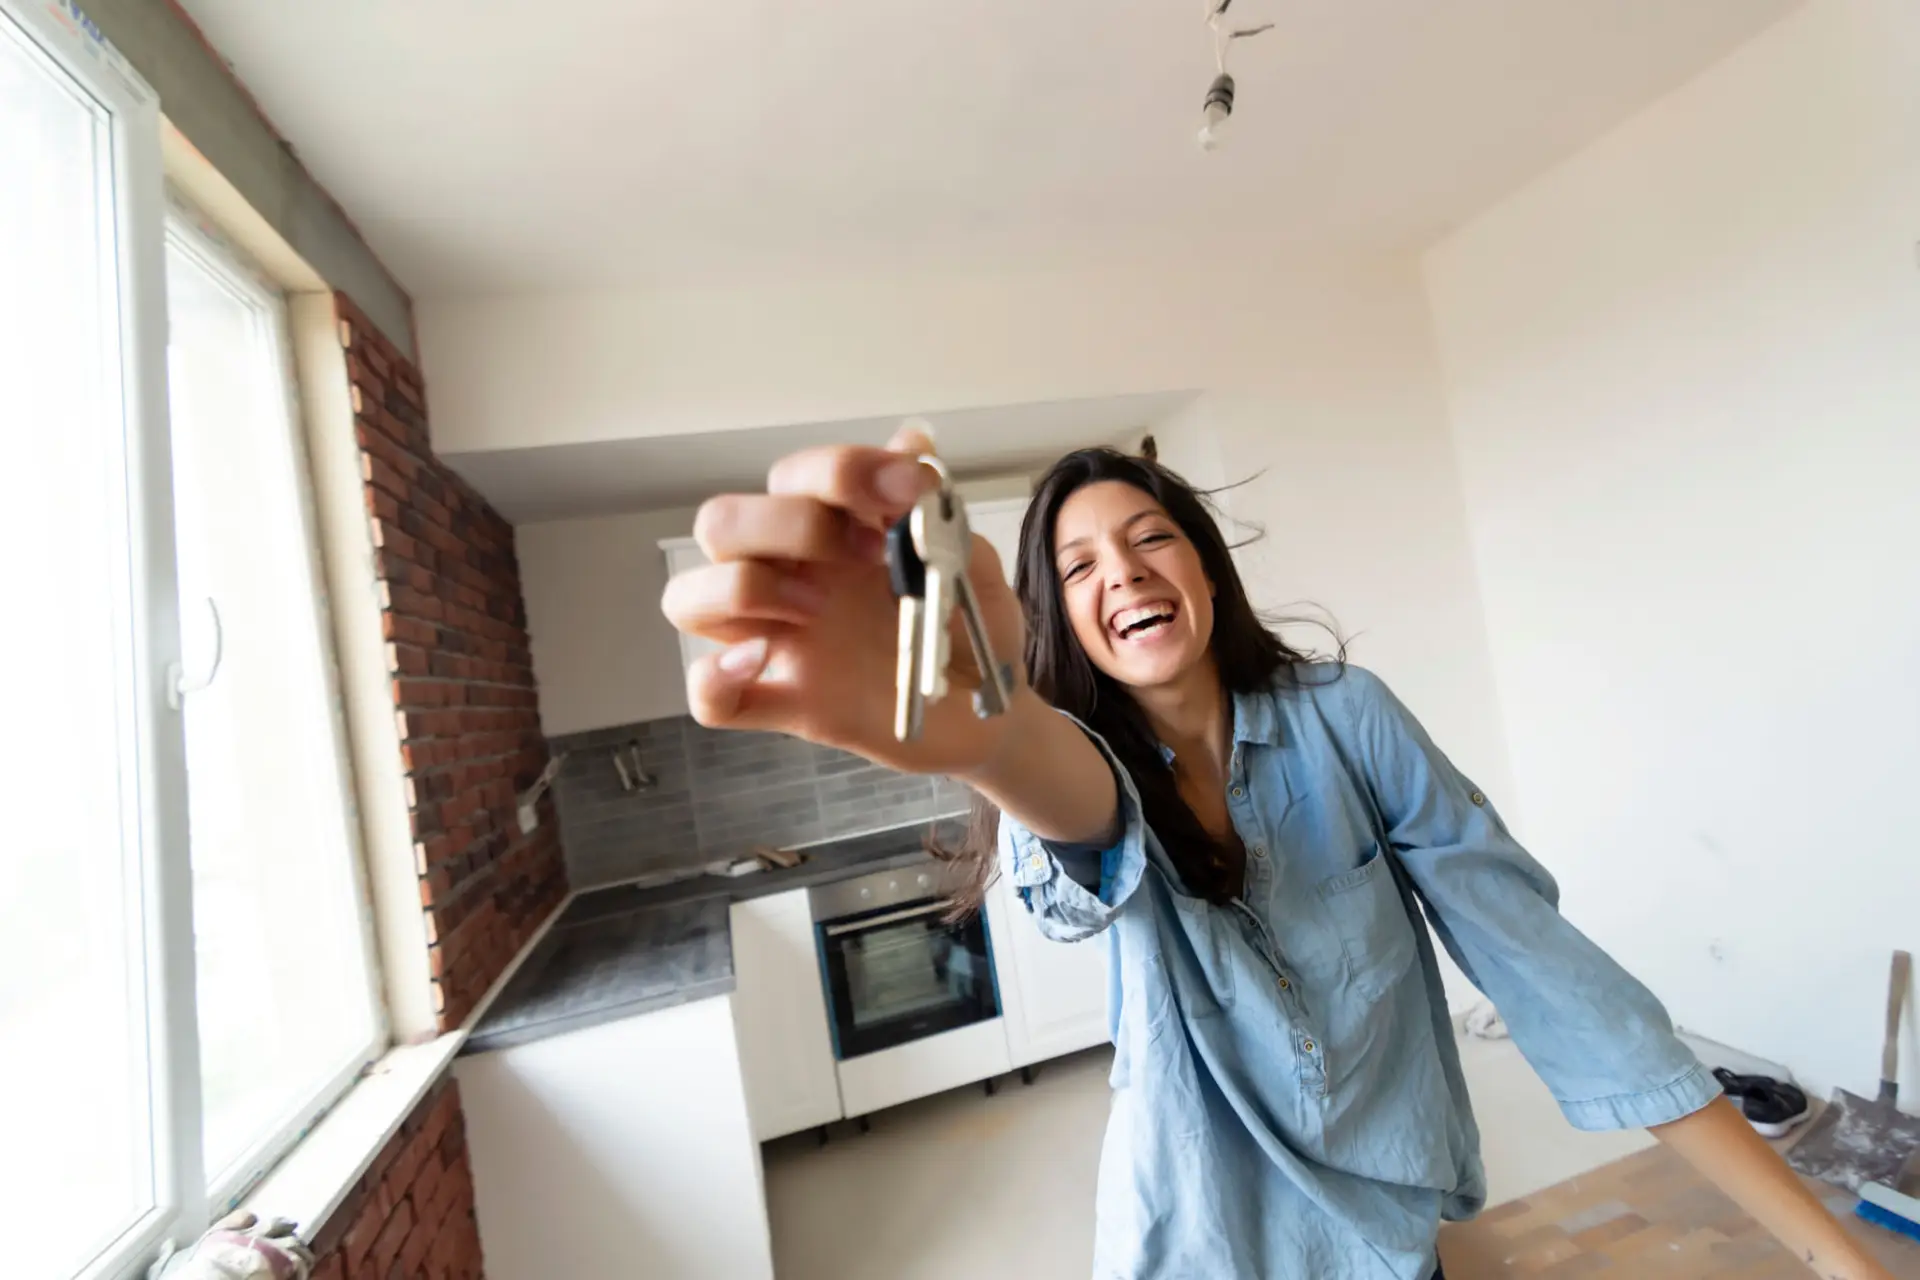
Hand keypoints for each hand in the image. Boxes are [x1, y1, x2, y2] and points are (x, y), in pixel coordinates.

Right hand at [661, 424, 1028, 776]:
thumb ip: (937, 512)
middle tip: (864, 554)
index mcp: (830, 531)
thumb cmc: (972, 632)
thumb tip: (912, 440)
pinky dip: (714, 681)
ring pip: (687, 597)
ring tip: (814, 608)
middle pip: (720, 523)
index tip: (909, 490)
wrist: (994, 711)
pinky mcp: (786, 703)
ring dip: (741, 588)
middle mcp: (790, 576)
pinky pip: (710, 699)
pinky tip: (762, 663)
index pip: (794, 476)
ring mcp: (781, 640)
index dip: (842, 470)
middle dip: (785, 523)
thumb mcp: (970, 564)